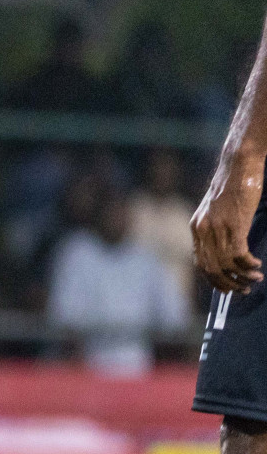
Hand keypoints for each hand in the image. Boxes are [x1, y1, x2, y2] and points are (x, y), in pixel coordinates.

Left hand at [193, 152, 266, 292]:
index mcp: (196, 227)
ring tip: (255, 279)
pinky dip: (248, 264)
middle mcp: (203, 230)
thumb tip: (225, 249)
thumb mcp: (216, 209)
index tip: (226, 288)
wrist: (239, 163)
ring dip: (242, 276)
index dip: (213, 279)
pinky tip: (256, 266)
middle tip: (243, 289)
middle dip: (227, 283)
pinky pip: (239, 254)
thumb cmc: (232, 184)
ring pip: (226, 264)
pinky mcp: (234, 224)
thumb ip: (215, 228)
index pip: (200, 262)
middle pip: (211, 268)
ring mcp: (218, 227)